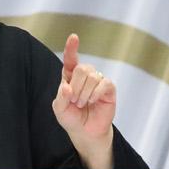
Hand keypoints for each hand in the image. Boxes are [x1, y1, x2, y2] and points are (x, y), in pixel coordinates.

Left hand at [51, 33, 117, 168]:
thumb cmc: (71, 118)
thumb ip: (60, 97)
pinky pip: (104, 83)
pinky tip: (93, 101)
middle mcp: (84, 76)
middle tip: (74, 101)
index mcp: (69, 77)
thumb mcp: (60, 110)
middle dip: (76, 86)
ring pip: (92, 76)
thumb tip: (67, 86)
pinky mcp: (109, 88)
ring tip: (82, 104)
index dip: (71, 48)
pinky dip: (96, 93)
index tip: (74, 37)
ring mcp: (98, 81)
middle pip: (82, 68)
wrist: (86, 132)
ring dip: (84, 93)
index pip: (71, 59)